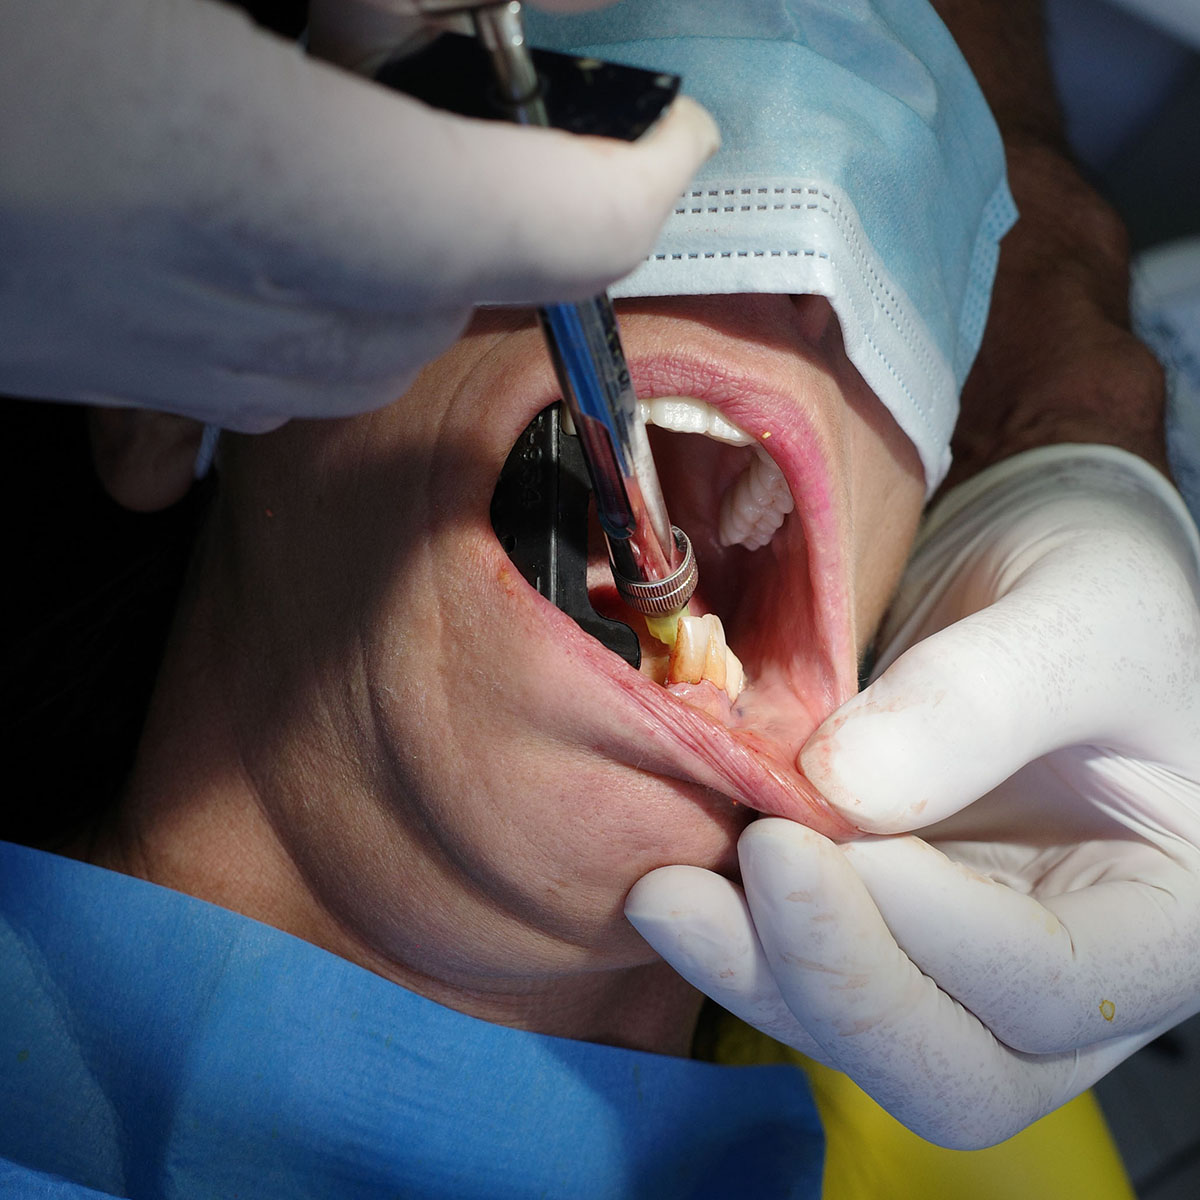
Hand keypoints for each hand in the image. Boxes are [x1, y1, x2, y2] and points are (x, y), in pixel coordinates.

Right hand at [0, 0, 715, 430]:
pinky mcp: (144, 383)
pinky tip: (251, 175)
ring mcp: (205, 372)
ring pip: (403, 312)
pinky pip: (310, 347)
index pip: (568, 225)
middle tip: (400, 40)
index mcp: (289, 189)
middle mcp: (271, 317)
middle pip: (482, 264)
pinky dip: (334, 264)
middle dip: (490, 158)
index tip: (682, 119)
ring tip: (305, 93)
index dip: (649, 169)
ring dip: (408, 208)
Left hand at [627, 445, 1199, 1147]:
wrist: (1028, 579)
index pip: (1054, 985)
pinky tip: (680, 880)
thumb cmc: (1096, 585)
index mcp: (1167, 916)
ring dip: (759, 973)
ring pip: (867, 1042)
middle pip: (958, 1070)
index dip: (930, 927)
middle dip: (836, 985)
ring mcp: (966, 958)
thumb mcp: (1077, 617)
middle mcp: (1072, 971)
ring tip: (670, 892)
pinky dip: (740, 942)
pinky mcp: (882, 923)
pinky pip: (809, 974)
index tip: (821, 832)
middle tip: (745, 869)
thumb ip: (977, 699)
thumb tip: (838, 790)